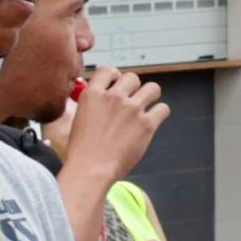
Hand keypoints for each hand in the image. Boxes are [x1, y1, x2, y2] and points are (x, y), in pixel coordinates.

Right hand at [62, 67, 167, 186]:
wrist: (90, 170)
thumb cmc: (81, 150)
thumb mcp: (77, 119)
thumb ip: (90, 104)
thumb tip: (98, 96)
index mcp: (92, 95)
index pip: (108, 70)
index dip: (114, 77)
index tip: (115, 85)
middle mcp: (113, 98)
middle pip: (132, 78)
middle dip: (133, 88)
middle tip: (130, 101)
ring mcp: (132, 110)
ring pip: (153, 88)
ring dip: (150, 96)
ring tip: (145, 107)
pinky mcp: (147, 124)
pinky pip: (163, 109)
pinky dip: (159, 114)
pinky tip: (151, 121)